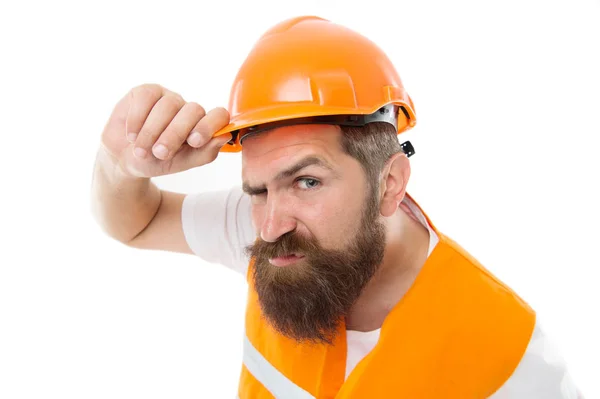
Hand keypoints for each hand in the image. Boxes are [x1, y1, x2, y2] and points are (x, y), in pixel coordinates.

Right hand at [100, 83, 230, 177]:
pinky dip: (137, 119)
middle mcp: (188, 109)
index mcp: (203, 125)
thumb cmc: (157, 161)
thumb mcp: (182, 163)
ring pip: (168, 105)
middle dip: (175, 134)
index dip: (210, 125)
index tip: (194, 141)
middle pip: (192, 110)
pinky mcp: (145, 92)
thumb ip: (205, 153)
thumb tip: (225, 136)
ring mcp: (167, 98)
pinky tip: (132, 136)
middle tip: (161, 153)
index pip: (219, 115)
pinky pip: (146, 98)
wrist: (125, 159)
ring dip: (152, 132)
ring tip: (141, 151)